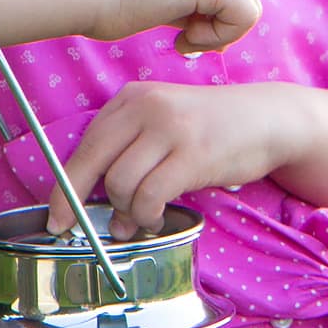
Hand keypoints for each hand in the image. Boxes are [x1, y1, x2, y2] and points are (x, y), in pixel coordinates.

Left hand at [47, 80, 313, 237]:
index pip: (84, 145)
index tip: (59, 218)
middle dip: (84, 204)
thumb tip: (107, 214)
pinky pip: (150, 196)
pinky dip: (148, 215)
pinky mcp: (193, 153)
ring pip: (121, 184)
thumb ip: (131, 160)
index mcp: (133, 98)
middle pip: (94, 165)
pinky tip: (157, 218)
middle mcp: (147, 107)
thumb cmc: (213, 129)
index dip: (65, 187)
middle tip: (92, 230)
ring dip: (128, 213)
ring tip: (143, 219)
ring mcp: (170, 128)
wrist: (269, 119)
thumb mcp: (164, 128)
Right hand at [88, 0, 261, 51]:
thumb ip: (200, 0)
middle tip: (185, 37)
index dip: (217, 12)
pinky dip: (219, 37)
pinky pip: (246, 16)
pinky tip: (183, 40)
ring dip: (219, 32)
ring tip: (182, 37)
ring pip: (250, 5)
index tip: (183, 26)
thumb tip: (230, 32)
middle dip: (221, 23)